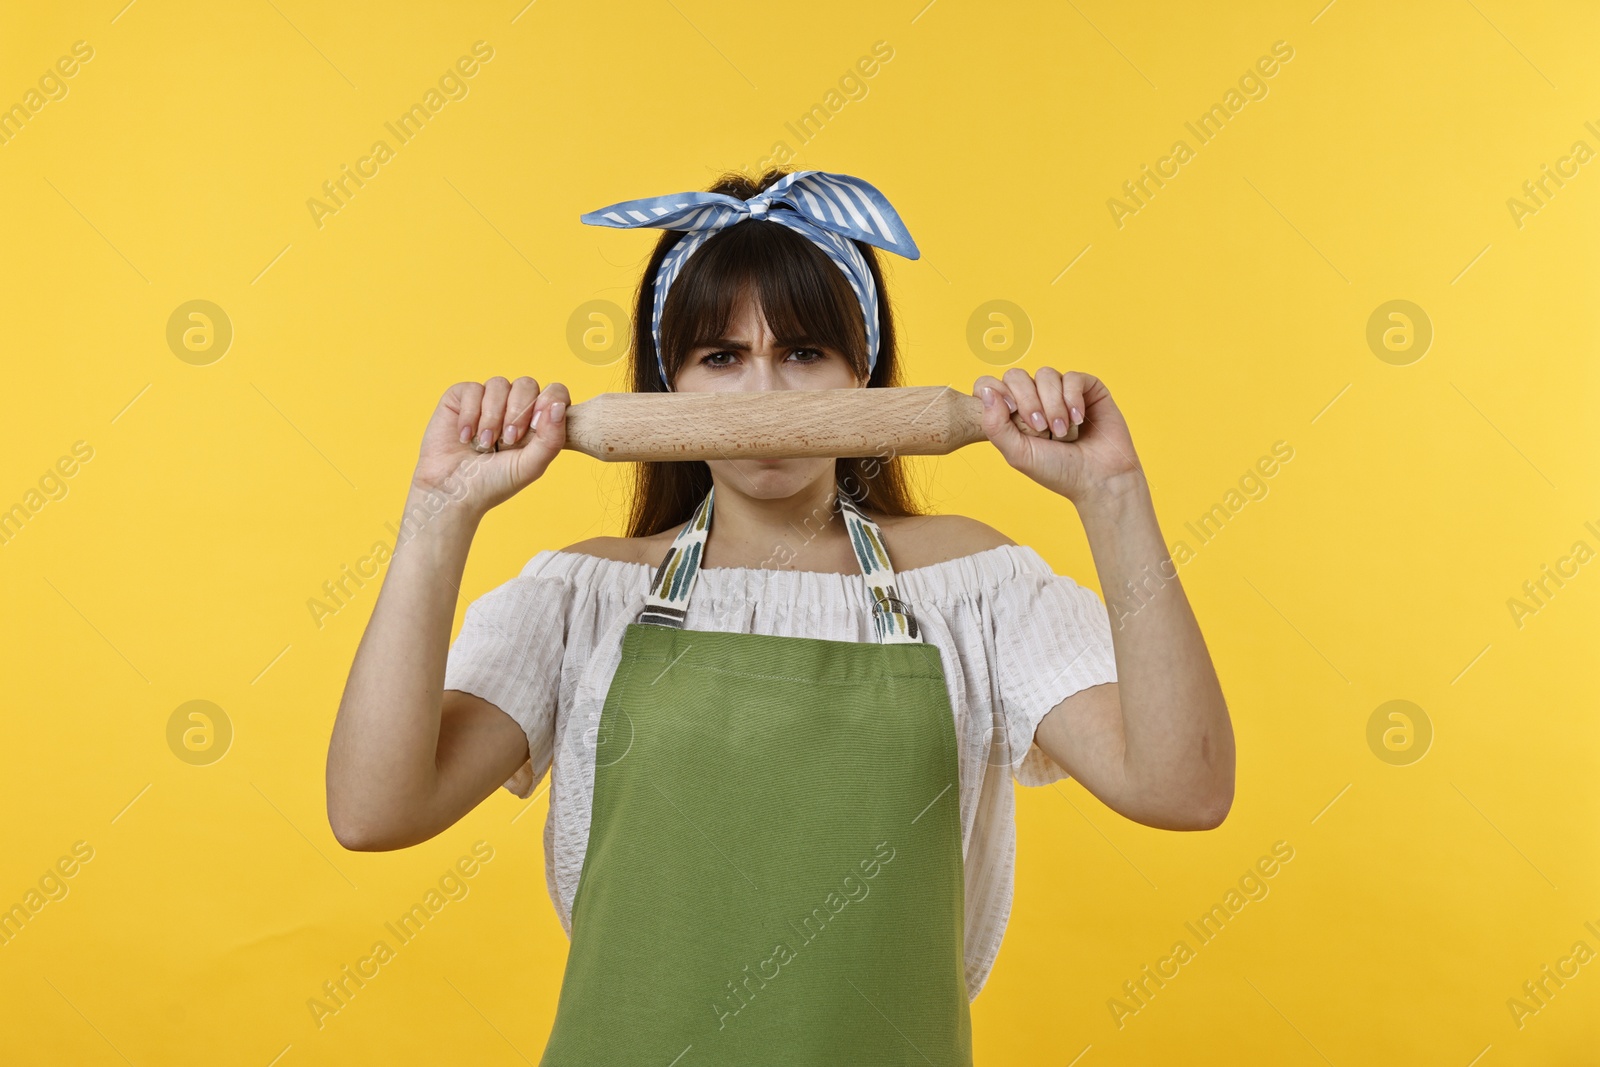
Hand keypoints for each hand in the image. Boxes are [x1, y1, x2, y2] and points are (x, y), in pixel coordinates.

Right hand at [411, 376, 569, 516]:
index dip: (549, 401)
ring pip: (498, 384)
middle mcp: (513, 407)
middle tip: (508, 439)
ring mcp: (487, 401)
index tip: (535, 425)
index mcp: (536, 422)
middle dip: (518, 411)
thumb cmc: (492, 483)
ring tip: (484, 444)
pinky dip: (470, 414)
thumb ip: (551, 439)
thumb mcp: (529, 467)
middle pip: (527, 384)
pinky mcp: (460, 398)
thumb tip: (559, 406)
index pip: (555, 393)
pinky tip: (465, 437)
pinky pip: (472, 389)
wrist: (450, 492)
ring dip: (492, 416)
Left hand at [975, 367, 1143, 506]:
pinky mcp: (1087, 388)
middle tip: (1041, 429)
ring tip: (1062, 431)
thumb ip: (995, 425)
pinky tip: (1078, 420)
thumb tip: (986, 392)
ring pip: (1045, 375)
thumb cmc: (1058, 470)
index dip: (997, 392)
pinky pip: (1072, 377)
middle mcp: (1035, 399)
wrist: (1099, 479)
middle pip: (1016, 376)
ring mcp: (1060, 392)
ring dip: (1052, 405)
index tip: (1011, 412)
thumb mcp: (1018, 453)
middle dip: (1028, 402)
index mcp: (1012, 414)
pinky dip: (1072, 398)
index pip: (991, 385)